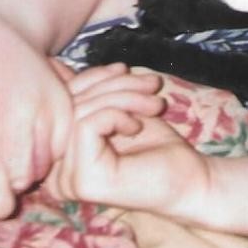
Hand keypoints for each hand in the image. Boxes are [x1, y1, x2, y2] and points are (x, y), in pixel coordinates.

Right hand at [44, 63, 209, 214]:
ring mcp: (68, 181)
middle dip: (112, 85)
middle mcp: (57, 174)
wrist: (194, 181)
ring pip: (80, 112)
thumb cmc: (160, 149)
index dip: (90, 79)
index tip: (122, 69)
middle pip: (69, 106)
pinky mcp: (84, 181)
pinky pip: (87, 125)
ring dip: (124, 97)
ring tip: (155, 104)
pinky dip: (118, 114)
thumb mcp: (116, 110)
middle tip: (150, 84)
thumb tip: (53, 65)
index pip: (60, 106)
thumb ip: (86, 96)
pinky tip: (138, 126)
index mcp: (61, 160)